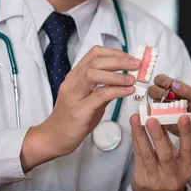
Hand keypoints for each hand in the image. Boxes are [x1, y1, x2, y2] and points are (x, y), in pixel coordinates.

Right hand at [21, 46, 139, 170]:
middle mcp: (72, 82)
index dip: (114, 53)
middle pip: (95, 62)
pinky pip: (99, 95)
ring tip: (133, 79)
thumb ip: (104, 88)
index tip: (130, 57)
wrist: (54, 138)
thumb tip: (125, 80)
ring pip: (93, 74)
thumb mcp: (90, 99)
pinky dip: (116, 90)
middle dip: (118, 60)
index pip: (94, 54)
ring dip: (117, 75)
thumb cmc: (73, 119)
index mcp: (75, 76)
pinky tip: (128, 91)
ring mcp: (73, 95)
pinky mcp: (78, 110)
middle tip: (136, 64)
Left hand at [130, 114, 190, 190]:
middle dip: (158, 135)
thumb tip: (165, 117)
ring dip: (141, 134)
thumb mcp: (177, 159)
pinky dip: (136, 140)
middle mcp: (172, 176)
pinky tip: (134, 128)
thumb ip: (171, 140)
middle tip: (152, 119)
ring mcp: (156, 179)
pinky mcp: (141, 179)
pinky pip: (137, 156)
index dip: (186, 134)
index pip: (188, 150)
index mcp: (186, 169)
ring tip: (136, 119)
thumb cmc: (169, 172)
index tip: (184, 117)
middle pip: (165, 154)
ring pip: (147, 154)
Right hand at [147, 75, 190, 143]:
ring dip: (157, 104)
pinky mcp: (161, 122)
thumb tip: (173, 84)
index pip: (161, 80)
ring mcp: (162, 110)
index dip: (162, 80)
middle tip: (168, 97)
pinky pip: (153, 118)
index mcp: (174, 88)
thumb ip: (187, 89)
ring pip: (151, 103)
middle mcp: (165, 98)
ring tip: (169, 109)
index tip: (168, 85)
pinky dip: (155, 116)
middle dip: (158, 91)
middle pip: (153, 90)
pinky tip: (163, 117)